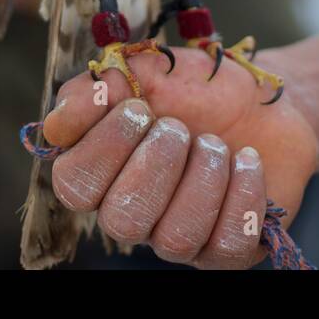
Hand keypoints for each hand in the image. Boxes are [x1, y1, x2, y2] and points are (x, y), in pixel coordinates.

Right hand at [40, 45, 318, 267]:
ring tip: (216, 144)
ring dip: (202, 180)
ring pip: (175, 238)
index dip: (103, 147)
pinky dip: (241, 196)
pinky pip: (227, 245)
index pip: (74, 185)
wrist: (262, 97)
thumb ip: (98, 88)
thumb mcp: (145, 70)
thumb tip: (56, 124)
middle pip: (121, 221)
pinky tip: (246, 160)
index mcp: (102, 172)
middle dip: (156, 164)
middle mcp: (134, 212)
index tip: (138, 108)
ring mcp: (179, 236)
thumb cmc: (196, 88)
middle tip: (179, 127)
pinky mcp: (227, 248)